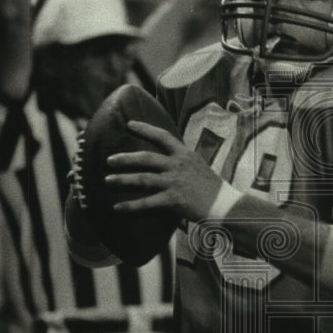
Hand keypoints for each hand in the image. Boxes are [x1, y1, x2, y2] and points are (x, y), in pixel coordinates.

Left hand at [105, 120, 223, 221]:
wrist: (225, 205)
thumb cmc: (213, 189)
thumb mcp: (199, 167)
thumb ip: (182, 162)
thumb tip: (167, 160)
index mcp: (185, 155)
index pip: (162, 136)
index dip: (145, 128)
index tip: (130, 124)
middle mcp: (177, 165)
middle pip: (145, 158)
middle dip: (125, 158)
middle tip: (109, 160)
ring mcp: (174, 182)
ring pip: (142, 179)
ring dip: (122, 179)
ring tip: (107, 181)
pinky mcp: (173, 200)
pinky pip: (146, 203)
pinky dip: (130, 206)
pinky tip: (116, 208)